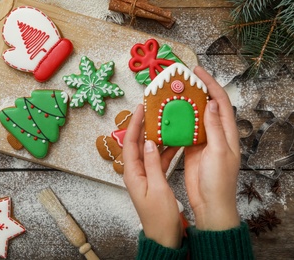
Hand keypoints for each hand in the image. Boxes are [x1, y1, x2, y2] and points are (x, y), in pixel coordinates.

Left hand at [123, 105, 182, 248]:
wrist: (164, 236)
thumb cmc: (160, 217)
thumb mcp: (157, 188)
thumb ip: (153, 164)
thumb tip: (148, 143)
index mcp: (133, 173)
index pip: (130, 143)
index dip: (134, 124)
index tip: (140, 108)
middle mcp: (136, 172)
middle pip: (137, 143)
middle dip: (144, 126)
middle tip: (152, 110)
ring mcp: (145, 175)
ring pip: (148, 150)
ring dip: (156, 136)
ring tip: (164, 121)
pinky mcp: (153, 179)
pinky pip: (158, 159)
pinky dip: (165, 150)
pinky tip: (175, 142)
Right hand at [184, 66, 240, 230]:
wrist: (209, 203)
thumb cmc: (218, 180)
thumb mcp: (218, 152)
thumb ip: (215, 128)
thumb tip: (211, 103)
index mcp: (227, 132)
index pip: (220, 102)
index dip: (210, 84)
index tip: (197, 72)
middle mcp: (216, 133)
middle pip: (206, 105)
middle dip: (196, 91)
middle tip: (181, 80)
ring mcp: (203, 141)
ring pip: (193, 117)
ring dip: (184, 105)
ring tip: (171, 94)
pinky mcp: (192, 148)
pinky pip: (184, 131)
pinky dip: (177, 122)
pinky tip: (167, 117)